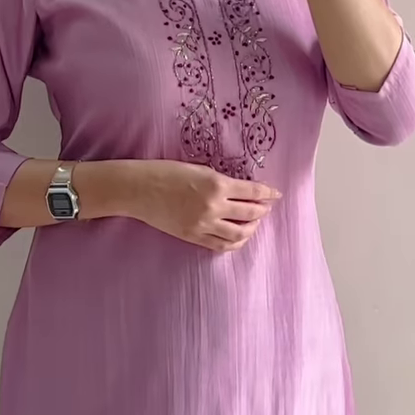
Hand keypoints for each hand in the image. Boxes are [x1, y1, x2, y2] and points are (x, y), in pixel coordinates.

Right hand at [127, 160, 280, 253]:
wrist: (138, 189)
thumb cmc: (165, 172)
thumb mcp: (198, 169)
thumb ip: (220, 181)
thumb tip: (239, 190)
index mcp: (216, 184)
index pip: (252, 191)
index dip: (268, 193)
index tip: (276, 194)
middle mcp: (214, 206)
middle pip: (250, 214)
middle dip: (262, 210)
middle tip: (265, 207)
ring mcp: (204, 225)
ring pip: (239, 233)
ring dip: (251, 228)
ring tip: (253, 223)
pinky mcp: (193, 237)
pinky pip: (221, 245)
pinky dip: (234, 242)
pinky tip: (237, 236)